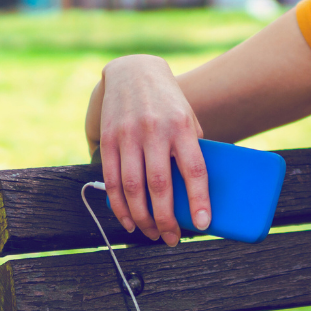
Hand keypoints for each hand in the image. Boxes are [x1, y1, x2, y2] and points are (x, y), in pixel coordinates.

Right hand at [97, 54, 210, 246]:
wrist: (133, 71)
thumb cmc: (168, 102)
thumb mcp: (188, 118)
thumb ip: (191, 149)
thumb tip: (198, 191)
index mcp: (182, 126)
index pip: (194, 168)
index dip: (199, 199)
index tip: (202, 224)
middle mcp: (154, 131)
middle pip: (159, 185)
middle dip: (166, 219)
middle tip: (172, 239)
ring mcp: (128, 136)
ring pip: (133, 188)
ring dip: (142, 218)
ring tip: (152, 234)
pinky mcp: (108, 140)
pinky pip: (112, 180)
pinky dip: (119, 206)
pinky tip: (129, 220)